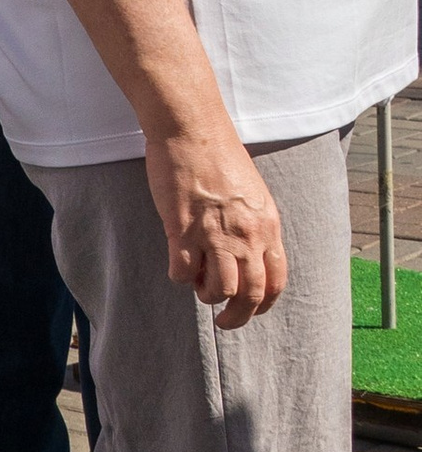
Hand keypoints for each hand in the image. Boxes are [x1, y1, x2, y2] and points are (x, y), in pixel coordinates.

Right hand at [145, 119, 286, 325]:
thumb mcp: (253, 195)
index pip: (275, 282)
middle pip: (249, 295)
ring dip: (206, 295)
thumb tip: (246, 256)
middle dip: (236, 317)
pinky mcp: (182, 231)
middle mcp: (246, 236)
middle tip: (223, 320)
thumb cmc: (220, 157)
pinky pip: (181, 274)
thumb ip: (254, 227)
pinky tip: (176, 263)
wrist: (193, 131)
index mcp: (267, 227)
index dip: (262, 305)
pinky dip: (178, 277)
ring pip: (218, 290)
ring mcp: (214, 235)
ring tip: (198, 284)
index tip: (249, 310)